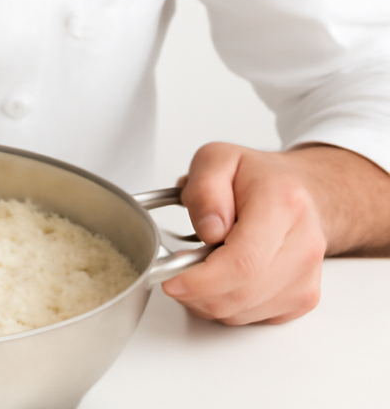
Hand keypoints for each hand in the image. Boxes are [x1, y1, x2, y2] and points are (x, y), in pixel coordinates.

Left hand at [161, 142, 326, 324]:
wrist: (297, 190)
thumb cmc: (256, 176)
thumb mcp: (216, 159)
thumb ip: (205, 190)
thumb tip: (208, 229)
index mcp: (283, 205)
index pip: (243, 261)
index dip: (202, 280)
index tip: (171, 280)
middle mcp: (303, 245)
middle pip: (242, 293)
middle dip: (196, 292)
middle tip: (172, 271)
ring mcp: (306, 276)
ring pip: (243, 312)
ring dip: (207, 300)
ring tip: (195, 266)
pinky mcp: (302, 299)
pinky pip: (252, 317)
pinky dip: (225, 305)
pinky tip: (218, 277)